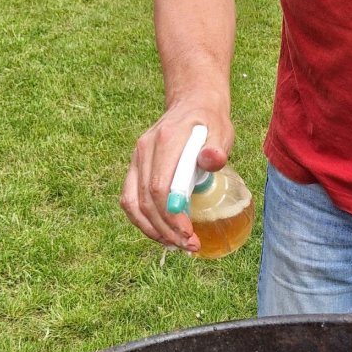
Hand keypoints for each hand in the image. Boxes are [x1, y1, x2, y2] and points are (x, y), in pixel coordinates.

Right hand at [121, 105, 231, 251]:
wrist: (191, 105)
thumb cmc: (209, 122)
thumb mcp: (221, 130)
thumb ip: (217, 148)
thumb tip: (212, 160)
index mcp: (166, 140)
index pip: (161, 187)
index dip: (172, 215)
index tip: (190, 233)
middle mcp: (145, 149)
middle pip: (146, 200)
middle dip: (166, 229)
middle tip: (189, 246)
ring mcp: (136, 159)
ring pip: (133, 203)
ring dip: (152, 229)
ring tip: (176, 244)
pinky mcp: (135, 168)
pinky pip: (130, 199)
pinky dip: (142, 221)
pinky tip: (161, 233)